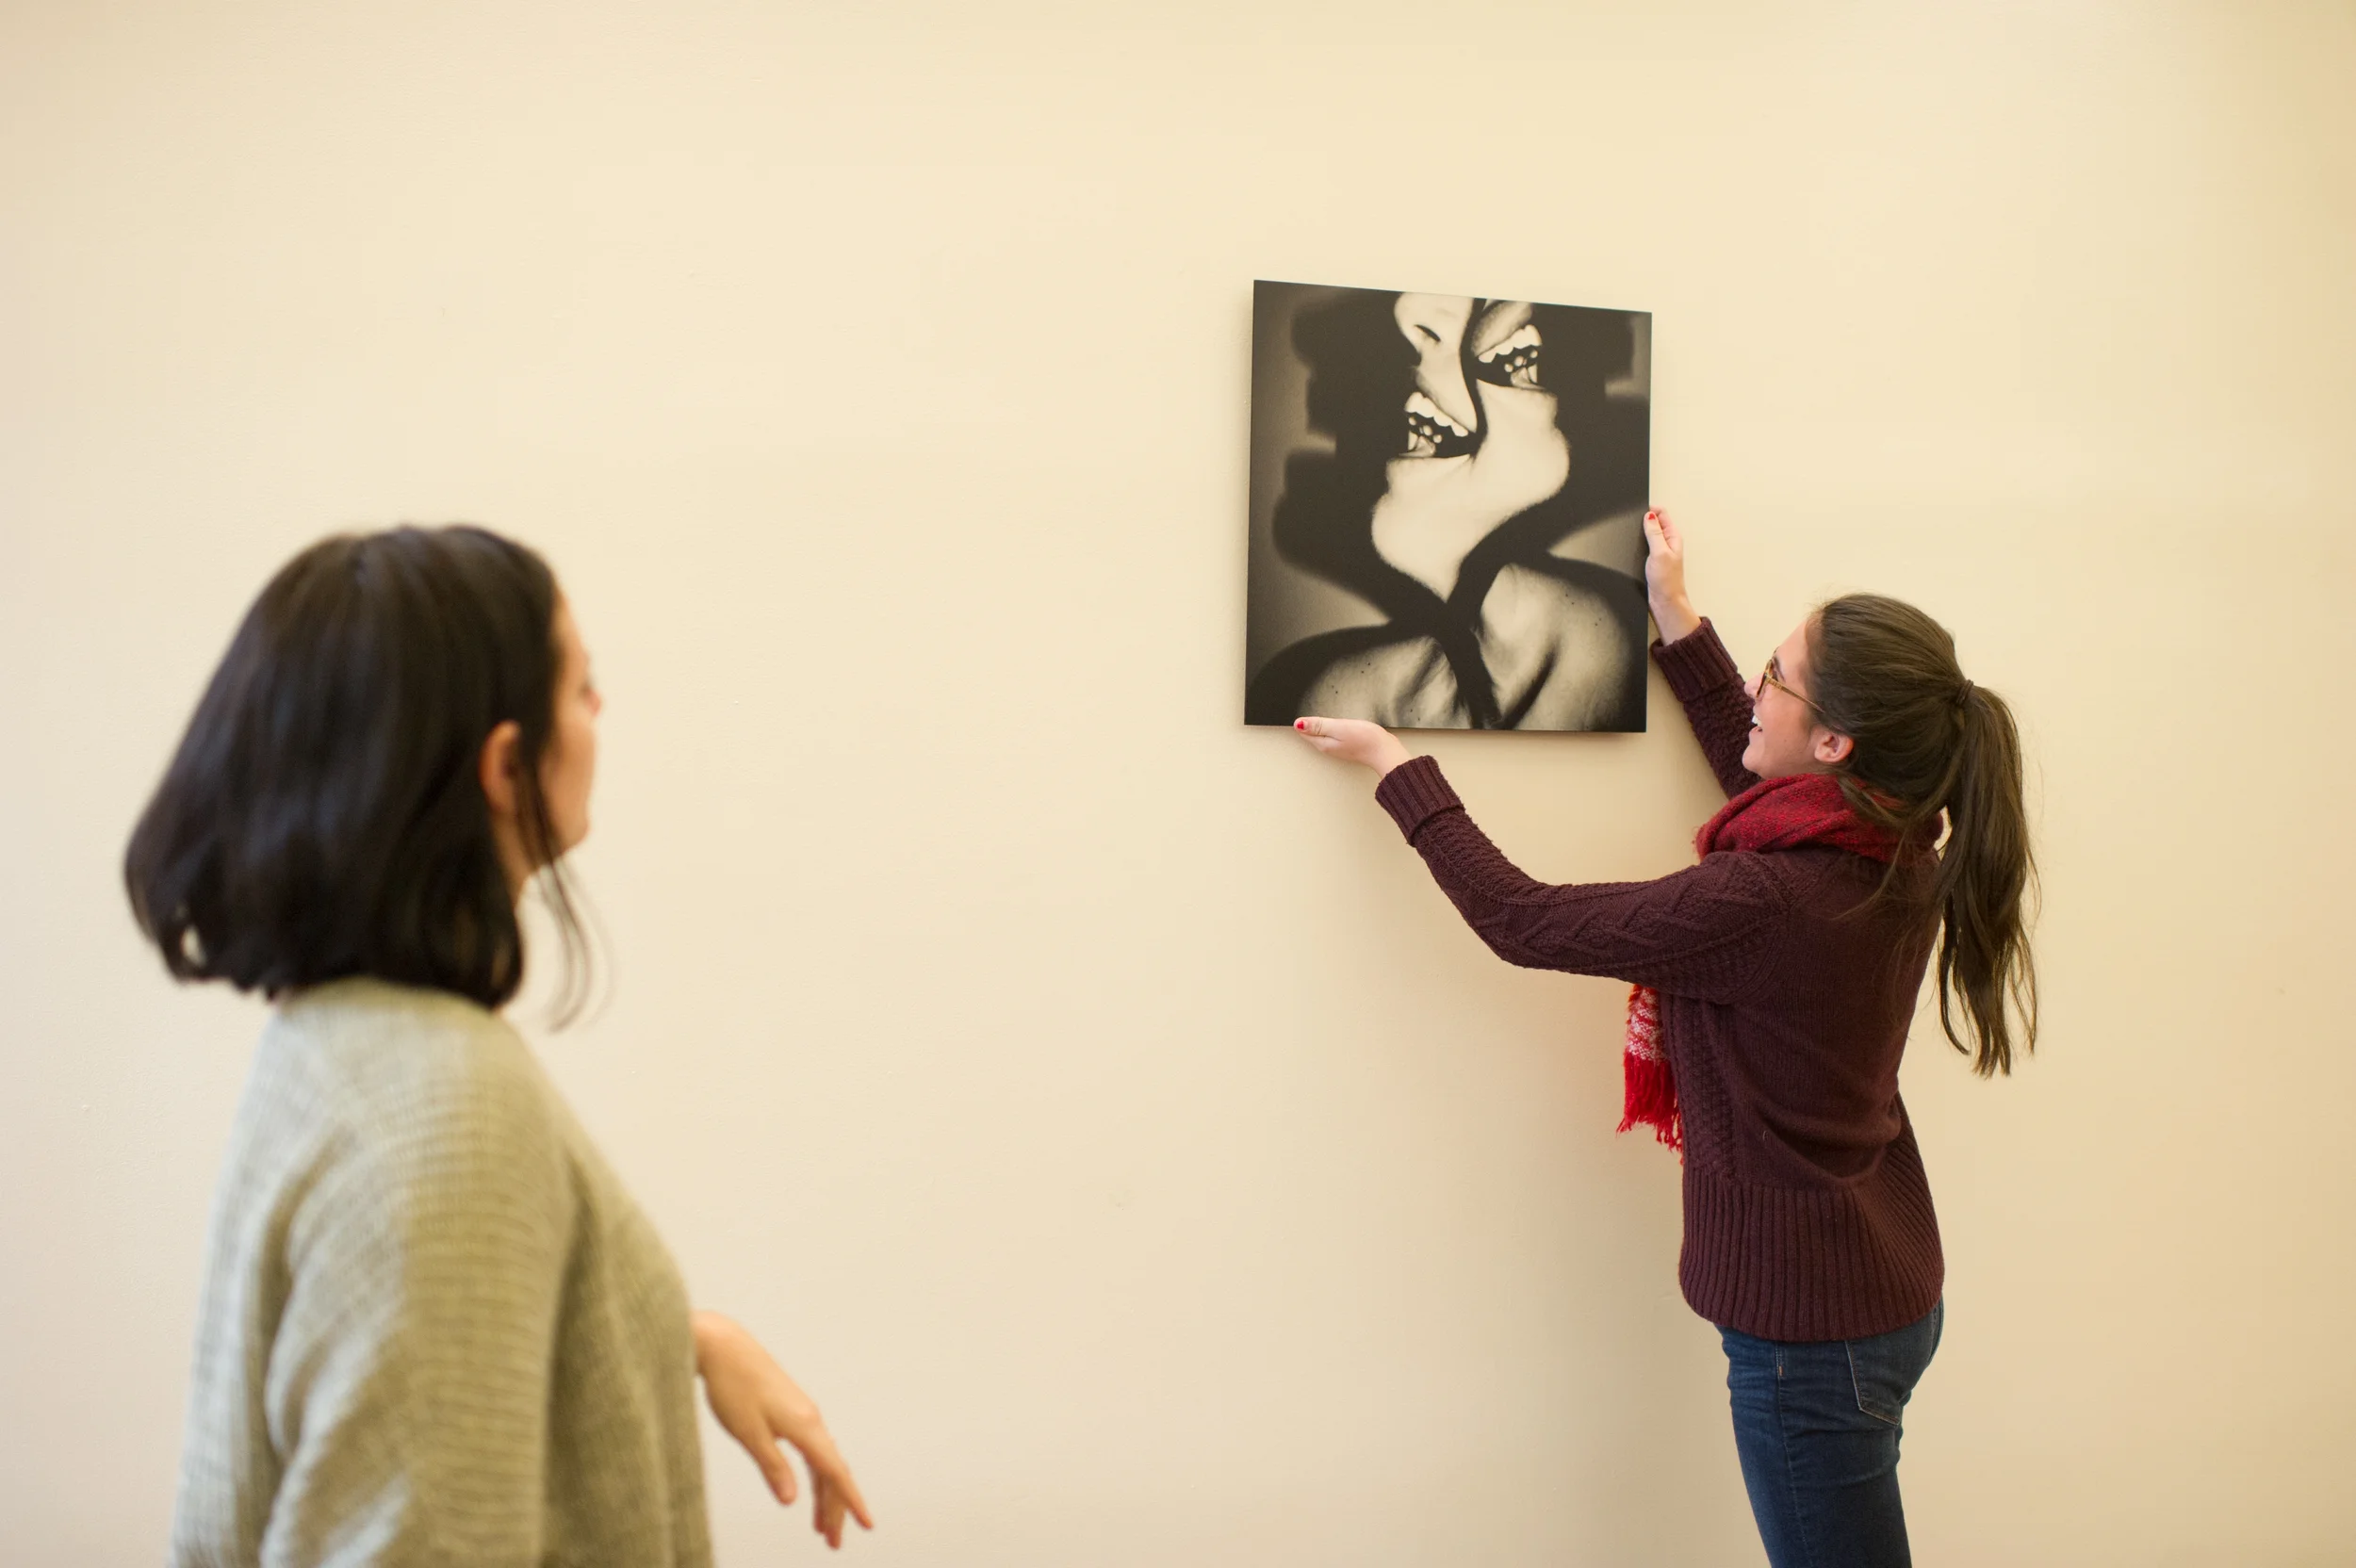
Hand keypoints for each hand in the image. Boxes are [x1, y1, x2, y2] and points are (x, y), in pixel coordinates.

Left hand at [693, 1312, 873, 1548]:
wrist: (722, 1345)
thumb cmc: (732, 1386)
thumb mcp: (749, 1433)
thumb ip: (773, 1467)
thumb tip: (791, 1500)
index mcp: (805, 1426)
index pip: (835, 1472)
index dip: (851, 1501)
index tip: (867, 1525)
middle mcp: (810, 1419)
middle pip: (832, 1471)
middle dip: (835, 1508)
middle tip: (833, 1542)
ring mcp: (802, 1413)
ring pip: (822, 1461)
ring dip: (823, 1494)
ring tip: (820, 1526)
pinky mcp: (791, 1409)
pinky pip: (812, 1448)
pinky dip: (814, 1474)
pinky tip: (808, 1488)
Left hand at [1293, 716, 1413, 774]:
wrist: (1385, 751)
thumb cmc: (1365, 739)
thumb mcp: (1339, 728)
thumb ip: (1319, 725)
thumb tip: (1298, 724)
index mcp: (1323, 744)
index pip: (1304, 732)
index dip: (1298, 722)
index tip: (1291, 713)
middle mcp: (1329, 747)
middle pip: (1311, 735)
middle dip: (1304, 725)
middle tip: (1296, 713)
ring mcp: (1338, 747)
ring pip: (1321, 735)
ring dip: (1315, 726)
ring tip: (1308, 718)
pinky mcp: (1348, 744)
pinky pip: (1333, 735)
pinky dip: (1328, 728)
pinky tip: (1330, 723)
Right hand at [1642, 508, 1700, 643]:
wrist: (1665, 601)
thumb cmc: (1666, 581)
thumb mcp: (1659, 552)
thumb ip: (1654, 533)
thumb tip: (1649, 515)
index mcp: (1673, 537)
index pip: (1662, 514)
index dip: (1650, 509)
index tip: (1638, 511)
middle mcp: (1668, 542)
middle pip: (1656, 522)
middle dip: (1645, 517)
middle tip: (1634, 514)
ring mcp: (1661, 551)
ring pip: (1650, 533)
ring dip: (1642, 529)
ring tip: (1634, 524)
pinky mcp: (1653, 560)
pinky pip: (1646, 544)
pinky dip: (1640, 541)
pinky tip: (1635, 542)